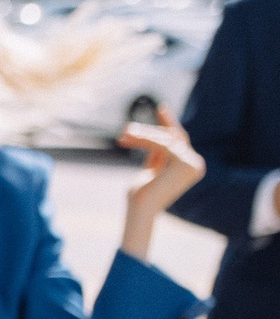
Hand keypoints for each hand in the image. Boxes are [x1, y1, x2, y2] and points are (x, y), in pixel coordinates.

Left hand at [118, 110, 205, 256]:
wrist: (140, 210)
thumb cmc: (141, 195)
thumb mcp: (151, 170)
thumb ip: (157, 156)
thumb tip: (157, 138)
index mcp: (190, 166)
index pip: (179, 140)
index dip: (169, 123)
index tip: (161, 107)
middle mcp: (196, 164)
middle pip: (173, 137)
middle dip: (149, 131)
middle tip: (126, 129)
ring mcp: (193, 164)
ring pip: (166, 139)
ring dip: (142, 135)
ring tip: (123, 135)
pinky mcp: (184, 163)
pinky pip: (162, 144)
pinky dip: (144, 140)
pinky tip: (128, 139)